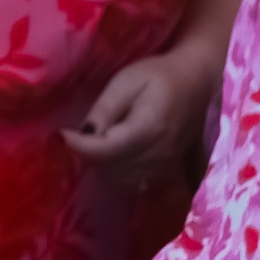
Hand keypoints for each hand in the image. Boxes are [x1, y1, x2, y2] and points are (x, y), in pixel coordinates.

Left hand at [63, 46, 214, 181]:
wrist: (196, 82)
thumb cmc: (158, 76)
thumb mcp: (126, 82)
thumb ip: (105, 110)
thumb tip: (83, 134)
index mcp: (147, 130)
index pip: (104, 150)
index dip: (78, 145)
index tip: (63, 133)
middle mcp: (158, 155)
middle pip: (110, 168)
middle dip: (90, 153)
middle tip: (81, 134)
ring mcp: (165, 166)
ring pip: (121, 179)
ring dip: (103, 165)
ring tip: (98, 141)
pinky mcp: (168, 171)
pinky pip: (136, 183)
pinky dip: (119, 173)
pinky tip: (115, 154)